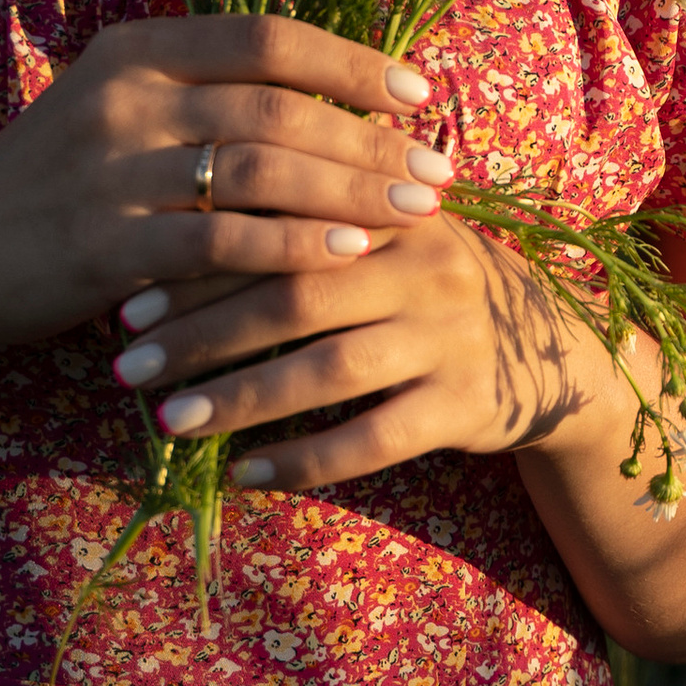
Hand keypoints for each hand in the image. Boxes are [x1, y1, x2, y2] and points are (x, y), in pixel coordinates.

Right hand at [0, 14, 455, 356]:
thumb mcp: (116, 109)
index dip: (353, 63)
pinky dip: (295, 246)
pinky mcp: (103, 245)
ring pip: (259, 170)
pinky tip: (349, 255)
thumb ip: (205, 92)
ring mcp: (110, 171)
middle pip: (276, 105)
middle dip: (371, 139)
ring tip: (416, 213)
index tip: (421, 94)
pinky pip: (223, 243)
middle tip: (439, 170)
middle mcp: (123, 97)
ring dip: (351, 192)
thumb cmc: (57, 184)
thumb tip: (335, 98)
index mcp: (135, 49)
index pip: (267, 37)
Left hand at [107, 209, 612, 495]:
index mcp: (393, 210)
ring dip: (240, 399)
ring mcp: (451, 337)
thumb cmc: (433, 287)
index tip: (128, 298)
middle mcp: (427, 266)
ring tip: (170, 422)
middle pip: (295, 296)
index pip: (282, 225)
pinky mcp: (467, 407)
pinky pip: (373, 440)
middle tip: (129, 364)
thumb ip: (308, 215)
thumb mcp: (388, 234)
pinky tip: (249, 476)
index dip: (200, 264)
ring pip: (328, 371)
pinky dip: (305, 460)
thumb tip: (174, 227)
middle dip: (201, 334)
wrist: (556, 352)